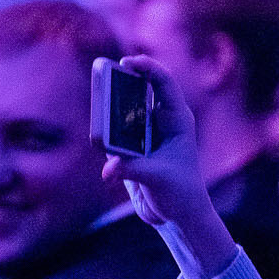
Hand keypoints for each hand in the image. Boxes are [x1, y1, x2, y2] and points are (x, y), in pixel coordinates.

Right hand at [98, 56, 237, 278]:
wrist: (177, 217)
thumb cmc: (181, 194)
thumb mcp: (158, 179)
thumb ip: (132, 169)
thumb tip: (109, 167)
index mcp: (177, 120)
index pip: (163, 83)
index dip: (146, 67)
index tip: (127, 62)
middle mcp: (159, 123)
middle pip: (135, 93)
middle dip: (118, 84)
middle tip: (102, 74)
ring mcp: (143, 135)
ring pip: (119, 114)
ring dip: (106, 113)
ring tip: (97, 113)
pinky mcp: (128, 151)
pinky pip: (110, 137)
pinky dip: (102, 138)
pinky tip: (104, 150)